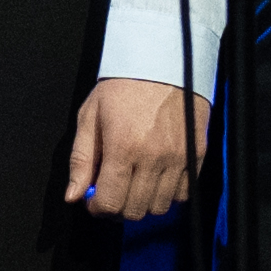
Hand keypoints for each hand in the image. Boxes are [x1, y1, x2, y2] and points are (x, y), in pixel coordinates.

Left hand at [69, 78, 208, 218]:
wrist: (162, 60)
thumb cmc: (123, 85)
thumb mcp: (90, 116)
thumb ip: (81, 160)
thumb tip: (73, 196)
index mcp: (122, 147)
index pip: (109, 203)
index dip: (97, 208)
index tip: (94, 200)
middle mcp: (153, 157)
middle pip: (135, 210)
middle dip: (118, 207)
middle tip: (113, 191)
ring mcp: (178, 157)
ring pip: (160, 206)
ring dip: (143, 202)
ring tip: (135, 183)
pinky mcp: (197, 153)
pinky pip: (184, 193)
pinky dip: (169, 193)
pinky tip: (157, 177)